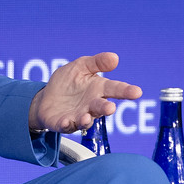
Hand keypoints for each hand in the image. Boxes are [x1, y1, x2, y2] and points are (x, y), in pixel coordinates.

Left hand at [27, 53, 142, 132]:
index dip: (126, 91)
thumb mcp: (80, 66)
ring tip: (86, 117)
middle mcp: (91, 105)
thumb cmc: (68, 82)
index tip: (137, 92)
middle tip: (110, 108)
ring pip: (86, 120)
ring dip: (86, 120)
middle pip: (101, 107)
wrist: (46, 97)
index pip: (114, 89)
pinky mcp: (64, 123)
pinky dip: (67, 124)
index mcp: (98, 89)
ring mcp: (78, 116)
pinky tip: (66, 121)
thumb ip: (97, 62)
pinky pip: (66, 126)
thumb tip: (115, 57)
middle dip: (106, 108)